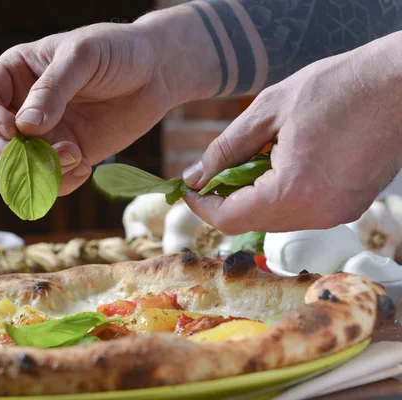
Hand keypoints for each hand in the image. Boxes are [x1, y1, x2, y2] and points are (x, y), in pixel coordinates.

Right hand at [0, 23, 171, 195]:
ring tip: (76, 157)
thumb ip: (53, 89)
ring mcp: (49, 132)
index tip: (12, 128)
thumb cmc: (118, 51)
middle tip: (50, 148)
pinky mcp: (72, 152)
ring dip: (42, 171)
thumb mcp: (82, 56)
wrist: (158, 73)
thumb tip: (25, 126)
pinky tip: (85, 168)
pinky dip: (63, 183)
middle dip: (17, 151)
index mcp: (20, 73)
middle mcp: (28, 106)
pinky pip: (54, 179)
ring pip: (24, 165)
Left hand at [182, 32, 401, 233]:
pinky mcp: (350, 206)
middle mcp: (317, 214)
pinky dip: (280, 194)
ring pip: (276, 218)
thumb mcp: (267, 111)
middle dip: (225, 200)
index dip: (201, 205)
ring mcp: (338, 213)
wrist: (401, 83)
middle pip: (251, 222)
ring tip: (250, 161)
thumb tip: (195, 176)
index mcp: (293, 193)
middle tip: (213, 172)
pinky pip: (301, 210)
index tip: (186, 188)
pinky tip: (279, 164)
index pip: (229, 219)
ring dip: (252, 196)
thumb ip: (225, 149)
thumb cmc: (338, 87)